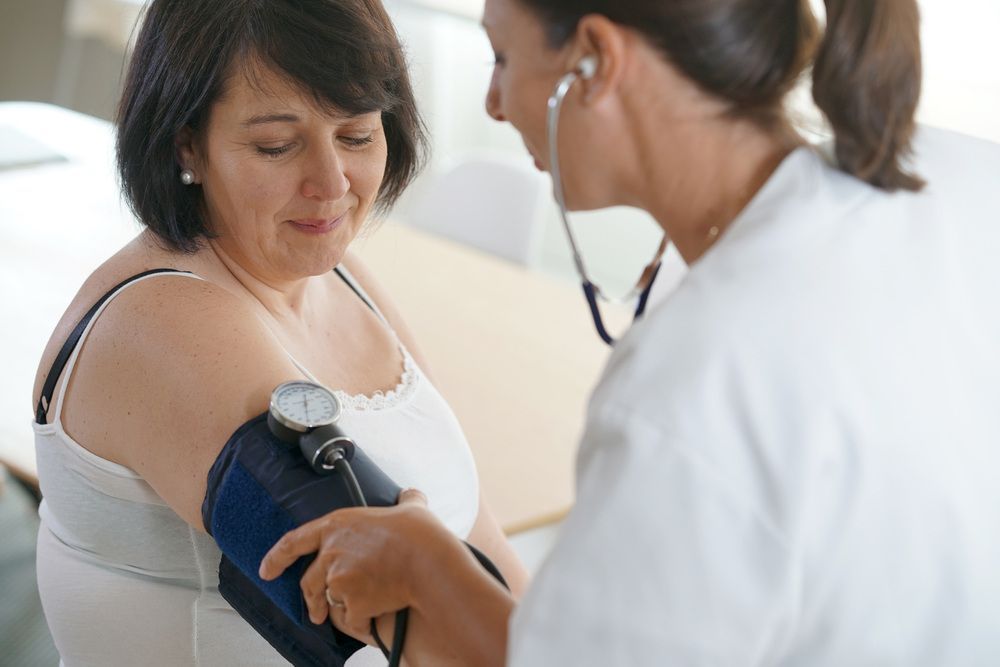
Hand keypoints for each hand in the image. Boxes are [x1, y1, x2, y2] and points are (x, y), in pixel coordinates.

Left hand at [258, 488, 461, 637]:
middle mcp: (332, 552)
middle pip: (309, 581)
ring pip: (333, 600)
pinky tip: (378, 615)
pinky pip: (352, 618)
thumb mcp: (411, 509)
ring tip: (361, 609)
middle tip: (317, 613)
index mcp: (338, 525)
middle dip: (311, 600)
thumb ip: (406, 501)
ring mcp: (338, 579)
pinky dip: (363, 621)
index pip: (294, 541)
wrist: (428, 563)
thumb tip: (411, 496)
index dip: (277, 557)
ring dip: (344, 606)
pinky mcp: (351, 602)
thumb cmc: (419, 535)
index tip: (267, 570)